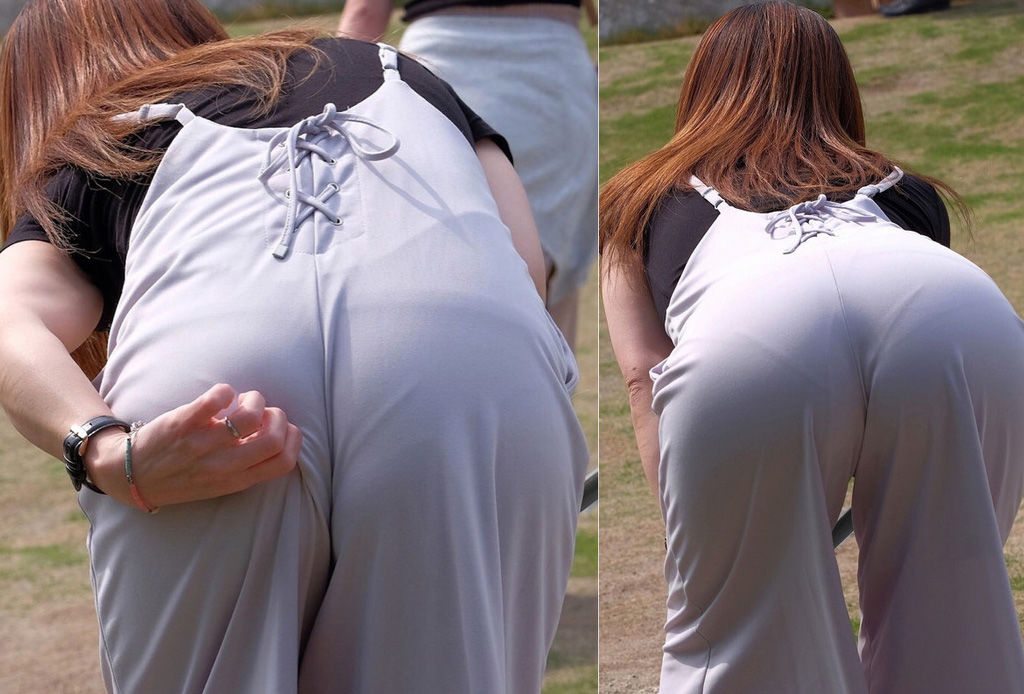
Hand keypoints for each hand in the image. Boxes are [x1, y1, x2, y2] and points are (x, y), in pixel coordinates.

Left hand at [83, 384, 301, 507]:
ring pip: (250, 416)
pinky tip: (221, 395)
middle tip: (264, 412)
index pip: (283, 462)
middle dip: (278, 417)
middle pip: (274, 439)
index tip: (282, 428)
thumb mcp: (217, 484)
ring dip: (255, 399)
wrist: (130, 475)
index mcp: (235, 480)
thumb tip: (274, 436)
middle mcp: (222, 465)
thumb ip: (246, 466)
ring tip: (244, 399)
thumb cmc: (179, 478)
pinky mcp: (182, 423)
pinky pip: (215, 400)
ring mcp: (202, 444)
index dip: (293, 439)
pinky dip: (225, 391)